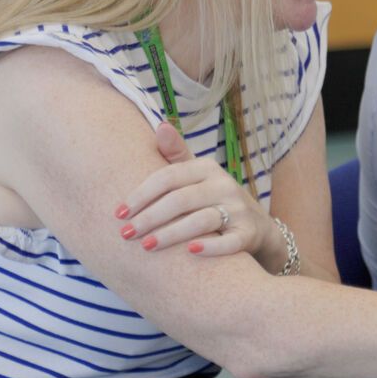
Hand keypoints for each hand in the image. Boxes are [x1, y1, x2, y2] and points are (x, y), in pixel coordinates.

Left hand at [114, 122, 278, 267]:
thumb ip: (176, 154)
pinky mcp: (248, 234)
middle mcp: (224, 185)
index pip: (168, 177)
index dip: (141, 194)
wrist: (258, 227)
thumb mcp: (198, 175)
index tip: (118, 213)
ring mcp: (239, 210)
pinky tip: (190, 252)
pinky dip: (211, 247)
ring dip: (171, 234)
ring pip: (202, 220)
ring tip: (146, 246)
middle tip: (125, 234)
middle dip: (149, 217)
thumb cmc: (215, 199)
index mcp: (207, 168)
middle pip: (181, 199)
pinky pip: (230, 242)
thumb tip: (160, 125)